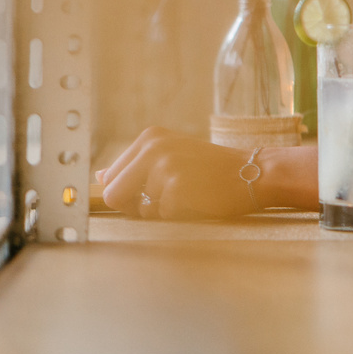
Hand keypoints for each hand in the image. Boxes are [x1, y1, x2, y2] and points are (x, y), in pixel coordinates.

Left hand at [97, 127, 257, 219]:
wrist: (254, 172)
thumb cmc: (212, 170)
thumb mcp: (172, 156)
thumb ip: (135, 167)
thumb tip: (98, 176)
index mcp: (149, 137)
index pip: (109, 177)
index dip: (125, 194)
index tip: (147, 194)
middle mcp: (153, 147)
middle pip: (113, 194)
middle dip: (133, 206)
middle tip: (165, 199)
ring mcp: (165, 166)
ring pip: (139, 210)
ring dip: (161, 210)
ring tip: (190, 195)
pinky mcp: (177, 188)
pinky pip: (162, 216)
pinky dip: (178, 215)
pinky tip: (198, 200)